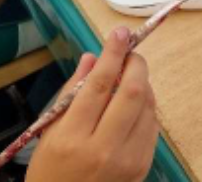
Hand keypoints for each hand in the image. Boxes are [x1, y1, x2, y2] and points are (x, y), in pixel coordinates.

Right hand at [27, 27, 158, 181]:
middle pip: (131, 93)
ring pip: (147, 107)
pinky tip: (136, 102)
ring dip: (144, 84)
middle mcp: (102, 149)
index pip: (97, 85)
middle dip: (135, 64)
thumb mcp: (49, 131)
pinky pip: (152, 126)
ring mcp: (126, 160)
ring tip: (131, 77)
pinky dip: (147, 106)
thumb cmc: (50, 169)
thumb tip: (92, 58)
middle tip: (131, 52)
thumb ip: (71, 93)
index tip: (119, 33)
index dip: (112, 54)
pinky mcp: (142, 167)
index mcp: (71, 138)